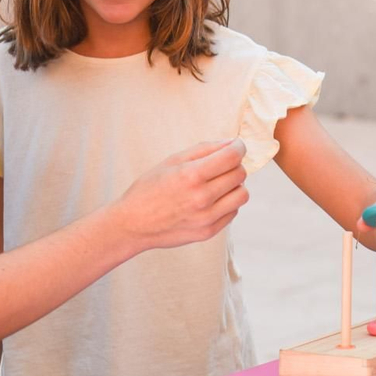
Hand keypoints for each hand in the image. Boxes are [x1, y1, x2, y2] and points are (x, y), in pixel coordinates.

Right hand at [114, 139, 247, 252]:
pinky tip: (212, 200)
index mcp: (191, 176)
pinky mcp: (208, 231)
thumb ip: (203, 150)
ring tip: (219, 184)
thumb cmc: (149, 189)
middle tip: (221, 165)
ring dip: (234, 185)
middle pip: (239, 174)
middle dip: (234, 165)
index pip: (232, 157)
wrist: (133, 224)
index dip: (238, 147)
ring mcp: (207, 217)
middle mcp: (202, 198)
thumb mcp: (171, 161)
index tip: (236, 146)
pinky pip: (233, 212)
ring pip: (242, 195)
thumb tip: (231, 143)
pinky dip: (228, 203)